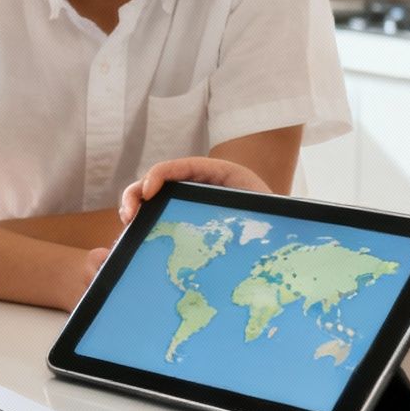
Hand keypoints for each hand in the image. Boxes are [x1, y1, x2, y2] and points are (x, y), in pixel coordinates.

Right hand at [117, 157, 273, 223]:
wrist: (282, 235)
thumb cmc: (275, 217)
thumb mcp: (262, 205)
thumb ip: (248, 203)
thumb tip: (238, 216)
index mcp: (215, 173)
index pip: (178, 167)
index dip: (159, 175)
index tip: (149, 192)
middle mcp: (195, 185)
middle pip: (155, 182)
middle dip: (136, 195)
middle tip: (128, 216)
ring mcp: (186, 204)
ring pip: (151, 202)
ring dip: (134, 211)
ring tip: (128, 229)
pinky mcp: (182, 224)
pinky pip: (156, 222)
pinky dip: (142, 230)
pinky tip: (135, 242)